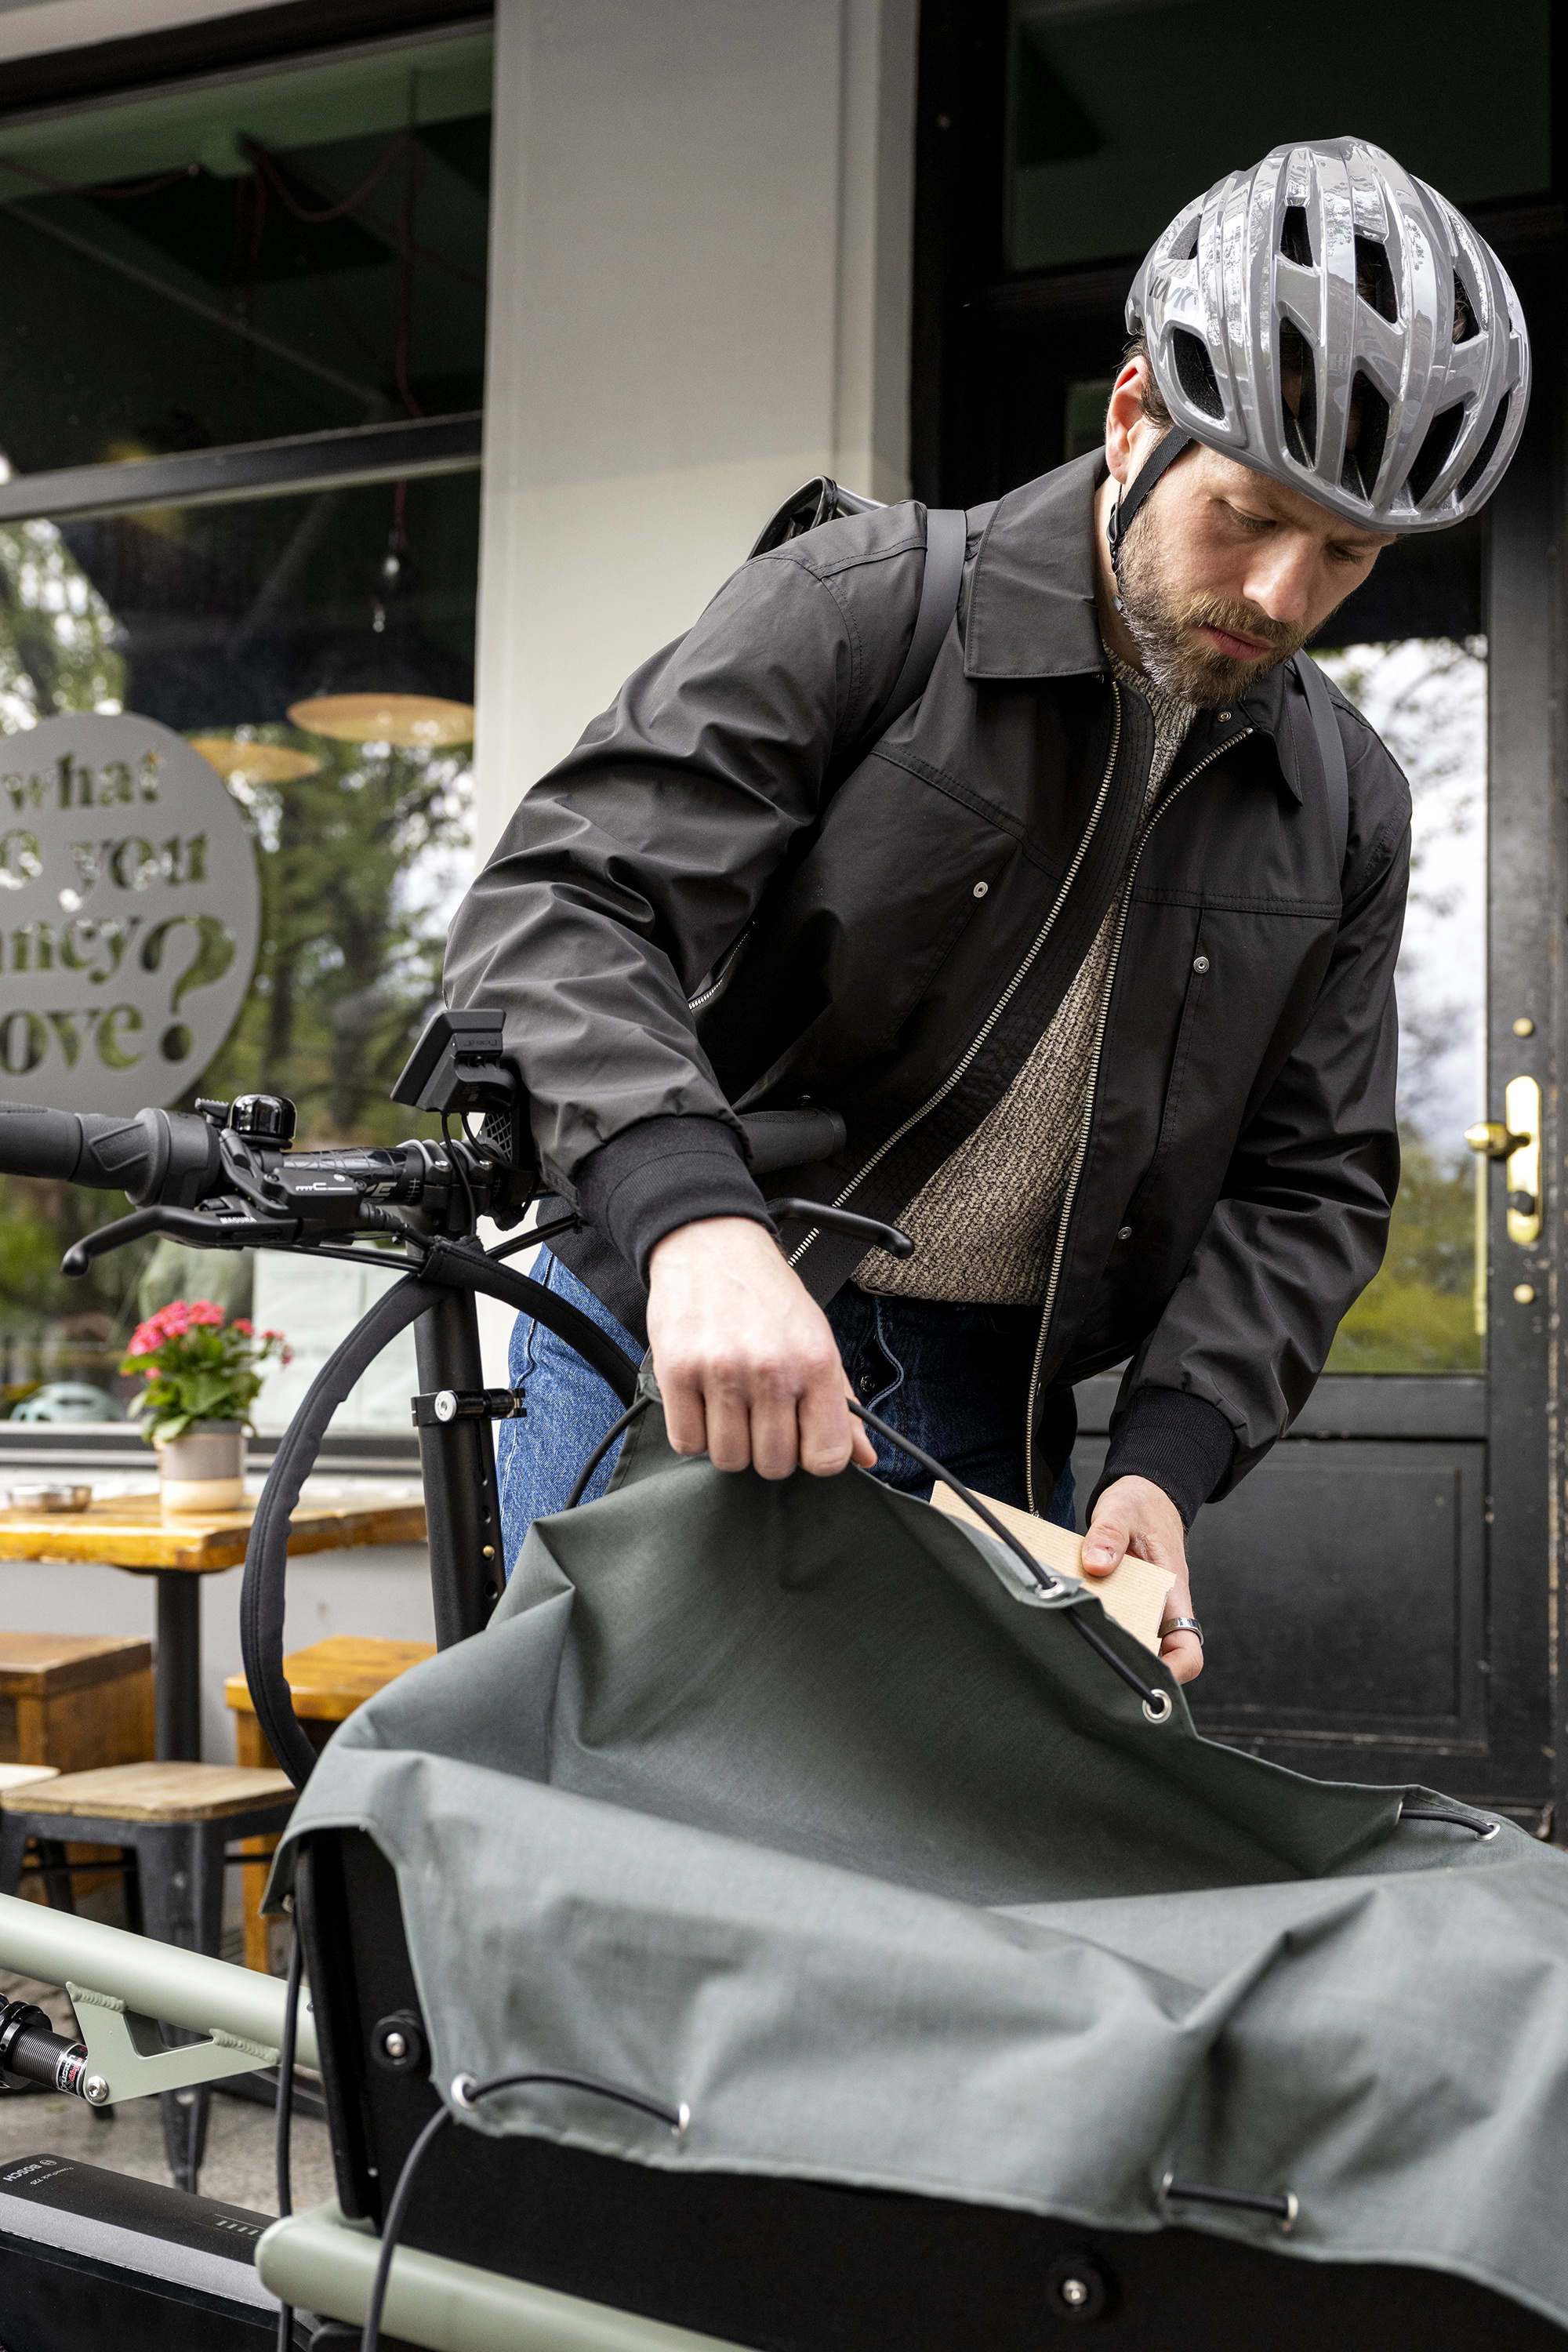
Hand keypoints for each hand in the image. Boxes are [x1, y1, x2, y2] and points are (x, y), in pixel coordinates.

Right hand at [646, 1217, 877, 1479]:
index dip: (811, 1456)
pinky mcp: (677, 1371)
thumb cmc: (766, 1297)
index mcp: (816, 1362)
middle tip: (759, 1417)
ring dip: (728, 1442)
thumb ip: (841, 1404)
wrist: (711, 1245)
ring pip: (728, 1457)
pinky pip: (687, 1441)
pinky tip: (702, 1404)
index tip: (800, 1440)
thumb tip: (865, 1457)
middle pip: (773, 1464)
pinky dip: (693, 1433)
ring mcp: (722, 1371)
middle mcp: (772, 1369)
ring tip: (729, 1406)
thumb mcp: (817, 1340)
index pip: (826, 1456)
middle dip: (766, 1450)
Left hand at [1080, 1473, 1201, 1684]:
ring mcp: (1141, 1607)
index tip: (1142, 1685)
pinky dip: (1091, 1626)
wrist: (1145, 1494)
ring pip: (1128, 1642)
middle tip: (1087, 1673)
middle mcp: (1159, 1608)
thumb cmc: (1141, 1504)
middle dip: (1126, 1669)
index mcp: (1172, 1593)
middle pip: (1153, 1657)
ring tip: (1068, 1653)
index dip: (1173, 1674)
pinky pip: (1109, 1622)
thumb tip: (1097, 1564)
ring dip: (1104, 1648)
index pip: (1187, 1649)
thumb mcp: (1121, 1511)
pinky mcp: (1121, 1601)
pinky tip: (1062, 1623)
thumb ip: (1109, 1535)